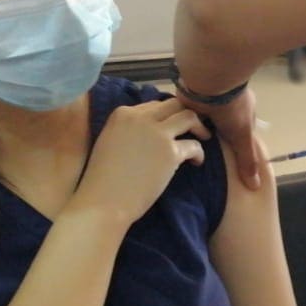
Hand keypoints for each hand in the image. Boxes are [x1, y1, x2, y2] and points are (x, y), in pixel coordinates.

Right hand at [72, 98, 208, 225]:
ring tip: (203, 138)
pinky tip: (196, 162)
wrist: (104, 201)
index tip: (171, 127)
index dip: (165, 115)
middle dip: (185, 113)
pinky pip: (194, 145)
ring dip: (199, 127)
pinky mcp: (170, 153)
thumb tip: (152, 129)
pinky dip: (199, 153)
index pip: (153, 105)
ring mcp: (157, 133)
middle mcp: (141, 117)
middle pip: (174, 104)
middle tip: (192, 127)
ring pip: (189, 116)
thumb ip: (129, 129)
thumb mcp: (110, 141)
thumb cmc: (102, 178)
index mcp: (122, 113)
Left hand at [176, 87, 262, 189]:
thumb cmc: (232, 107)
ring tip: (186, 154)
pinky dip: (181, 125)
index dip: (234, 145)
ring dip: (196, 132)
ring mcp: (207, 101)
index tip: (225, 162)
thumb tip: (255, 187)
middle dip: (213, 139)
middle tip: (203, 161)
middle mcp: (225, 104)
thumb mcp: (243, 136)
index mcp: (243, 109)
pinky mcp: (189, 99)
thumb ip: (247, 159)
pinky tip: (174, 139)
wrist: (208, 81)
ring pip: (202, 121)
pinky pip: (185, 116)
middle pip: (220, 127)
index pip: (240, 131)